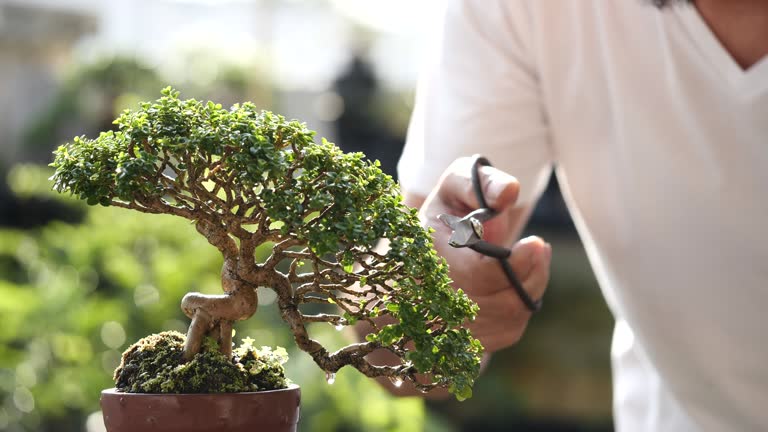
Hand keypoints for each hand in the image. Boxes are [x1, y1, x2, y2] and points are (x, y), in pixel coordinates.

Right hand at [416, 157, 551, 352]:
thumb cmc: (441, 221)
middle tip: (539, 246)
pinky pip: (510, 327)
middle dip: (531, 272)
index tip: (536, 244)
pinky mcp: (469, 343)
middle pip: (504, 300)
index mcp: (431, 262)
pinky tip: (515, 282)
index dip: (516, 264)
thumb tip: (509, 193)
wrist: (414, 267)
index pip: (482, 275)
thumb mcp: (452, 190)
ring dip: (530, 284)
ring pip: (511, 314)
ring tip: (533, 257)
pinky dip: (521, 303)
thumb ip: (479, 183)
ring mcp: (454, 328)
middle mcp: (439, 303)